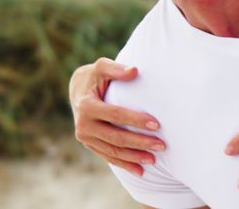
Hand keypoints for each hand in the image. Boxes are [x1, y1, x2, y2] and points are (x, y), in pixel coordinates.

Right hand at [69, 58, 165, 175]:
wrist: (77, 90)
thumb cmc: (94, 76)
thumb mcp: (102, 67)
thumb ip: (117, 69)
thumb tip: (134, 71)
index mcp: (86, 106)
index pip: (115, 115)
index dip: (136, 120)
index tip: (156, 124)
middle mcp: (83, 125)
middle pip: (116, 137)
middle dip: (140, 142)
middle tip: (161, 145)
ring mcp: (84, 137)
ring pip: (112, 151)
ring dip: (134, 157)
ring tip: (154, 159)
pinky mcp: (89, 144)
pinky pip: (108, 156)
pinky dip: (124, 164)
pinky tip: (140, 171)